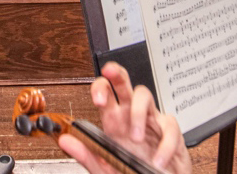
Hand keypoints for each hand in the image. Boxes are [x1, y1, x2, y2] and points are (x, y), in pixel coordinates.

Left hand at [58, 62, 191, 173]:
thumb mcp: (105, 168)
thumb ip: (86, 155)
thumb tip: (66, 141)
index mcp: (114, 122)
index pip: (105, 94)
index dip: (100, 89)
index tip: (98, 99)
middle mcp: (131, 117)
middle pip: (124, 84)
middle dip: (117, 73)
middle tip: (110, 72)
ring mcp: (152, 122)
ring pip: (145, 96)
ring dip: (138, 114)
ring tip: (136, 138)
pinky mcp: (171, 132)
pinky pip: (170, 127)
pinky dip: (165, 144)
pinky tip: (158, 159)